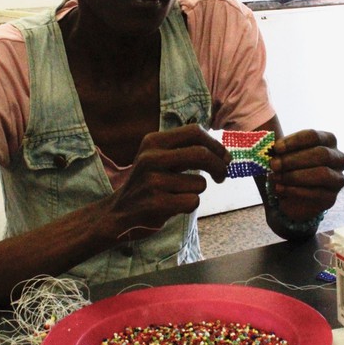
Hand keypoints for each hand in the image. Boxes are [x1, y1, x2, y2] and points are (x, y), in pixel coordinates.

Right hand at [107, 124, 230, 239]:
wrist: (119, 212)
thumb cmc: (149, 183)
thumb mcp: (159, 158)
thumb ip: (185, 150)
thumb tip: (223, 154)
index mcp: (153, 141)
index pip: (195, 132)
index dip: (216, 145)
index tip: (225, 158)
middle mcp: (151, 157)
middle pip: (201, 153)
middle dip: (219, 166)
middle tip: (222, 177)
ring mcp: (152, 181)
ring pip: (199, 183)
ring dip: (196, 191)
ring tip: (178, 195)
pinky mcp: (156, 203)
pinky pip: (192, 202)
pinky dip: (189, 205)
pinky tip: (172, 206)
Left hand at [267, 129, 343, 221]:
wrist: (291, 195)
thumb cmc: (290, 167)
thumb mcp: (284, 155)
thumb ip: (281, 149)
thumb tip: (272, 148)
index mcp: (327, 141)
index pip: (314, 136)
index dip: (295, 141)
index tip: (277, 148)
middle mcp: (338, 158)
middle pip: (321, 154)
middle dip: (294, 160)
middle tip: (274, 164)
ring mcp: (337, 179)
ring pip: (323, 173)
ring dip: (295, 175)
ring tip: (276, 177)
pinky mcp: (331, 197)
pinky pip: (316, 193)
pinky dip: (294, 190)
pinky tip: (279, 188)